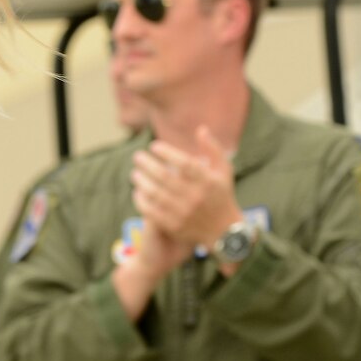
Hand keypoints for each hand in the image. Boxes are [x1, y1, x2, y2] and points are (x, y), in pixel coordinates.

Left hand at [131, 127, 241, 252]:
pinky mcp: (175, 226)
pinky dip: (142, 201)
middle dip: (147, 164)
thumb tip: (200, 129)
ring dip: (142, 181)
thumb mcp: (224, 170)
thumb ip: (213, 149)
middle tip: (137, 157)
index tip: (154, 146)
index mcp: (207, 181)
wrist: (224, 231)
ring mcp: (184, 213)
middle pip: (165, 177)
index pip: (183, 163)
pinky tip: (137, 192)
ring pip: (155, 194)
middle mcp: (195, 197)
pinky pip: (152, 212)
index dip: (166, 152)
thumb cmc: (222, 195)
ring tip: (135, 173)